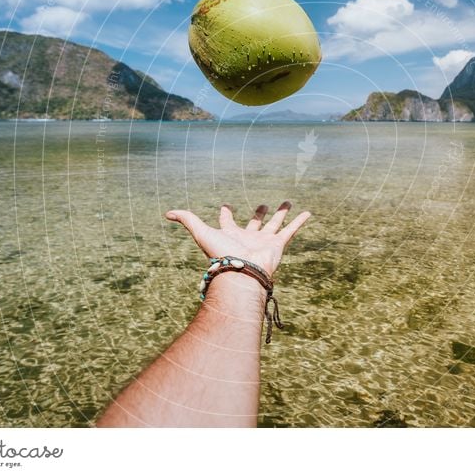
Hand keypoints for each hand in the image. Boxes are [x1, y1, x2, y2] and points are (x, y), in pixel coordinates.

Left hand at [165, 202, 310, 275]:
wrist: (241, 272)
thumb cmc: (220, 254)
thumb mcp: (201, 232)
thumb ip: (187, 220)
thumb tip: (167, 212)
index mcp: (230, 235)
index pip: (228, 222)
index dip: (226, 214)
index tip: (225, 205)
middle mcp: (248, 238)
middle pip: (254, 223)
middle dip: (258, 214)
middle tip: (262, 205)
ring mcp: (264, 241)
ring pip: (275, 224)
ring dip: (282, 213)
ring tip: (288, 202)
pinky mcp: (278, 244)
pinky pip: (291, 230)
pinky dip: (299, 221)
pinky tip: (307, 212)